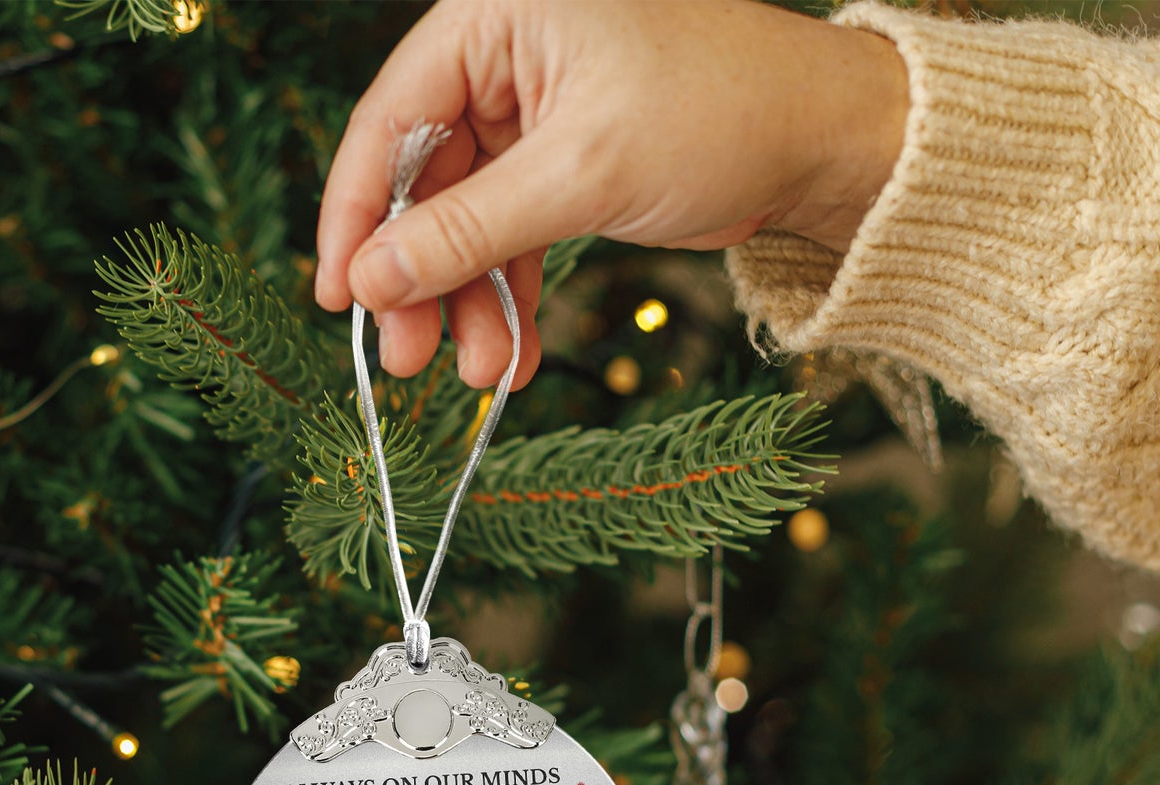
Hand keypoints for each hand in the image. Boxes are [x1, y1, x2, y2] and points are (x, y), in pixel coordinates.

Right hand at [314, 0, 907, 388]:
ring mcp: (534, 112)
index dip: (358, 217)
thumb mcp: (580, 175)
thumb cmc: (717, 117)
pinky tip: (514, 354)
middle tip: (407, 361)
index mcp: (494, 14)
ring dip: (472, 303)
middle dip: (422, 279)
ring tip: (480, 374)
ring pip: (471, 221)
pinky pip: (515, 235)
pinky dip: (513, 296)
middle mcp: (504, 54)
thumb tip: (372, 280)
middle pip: (427, 182)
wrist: (821, 142)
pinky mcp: (564, 162)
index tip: (338, 298)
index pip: (391, 120)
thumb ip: (470, 230)